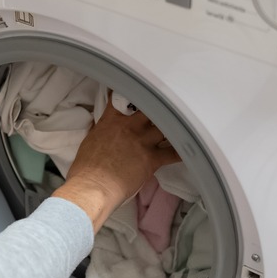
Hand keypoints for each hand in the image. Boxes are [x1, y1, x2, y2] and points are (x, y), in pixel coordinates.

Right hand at [52, 99, 179, 231]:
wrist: (94, 186)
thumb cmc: (86, 169)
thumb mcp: (89, 142)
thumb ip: (101, 131)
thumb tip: (103, 128)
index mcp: (111, 121)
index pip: (121, 99)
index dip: (129, 93)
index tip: (135, 90)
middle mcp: (129, 127)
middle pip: (149, 108)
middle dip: (156, 107)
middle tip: (164, 106)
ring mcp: (142, 141)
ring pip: (164, 127)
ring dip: (172, 126)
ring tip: (181, 123)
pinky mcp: (152, 159)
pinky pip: (173, 153)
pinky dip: (182, 151)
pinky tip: (190, 148)